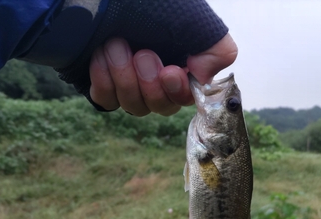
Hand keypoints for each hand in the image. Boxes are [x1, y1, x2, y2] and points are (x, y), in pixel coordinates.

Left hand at [88, 34, 237, 115]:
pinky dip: (104, 80)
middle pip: (160, 107)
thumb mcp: (195, 21)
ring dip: (125, 76)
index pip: (185, 98)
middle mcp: (156, 78)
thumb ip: (218, 51)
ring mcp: (128, 82)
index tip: (169, 73)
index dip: (177, 91)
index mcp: (181, 65)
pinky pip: (106, 100)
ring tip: (116, 44)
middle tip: (142, 53)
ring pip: (134, 106)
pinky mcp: (103, 83)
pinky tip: (102, 55)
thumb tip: (204, 80)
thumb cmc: (149, 3)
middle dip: (149, 83)